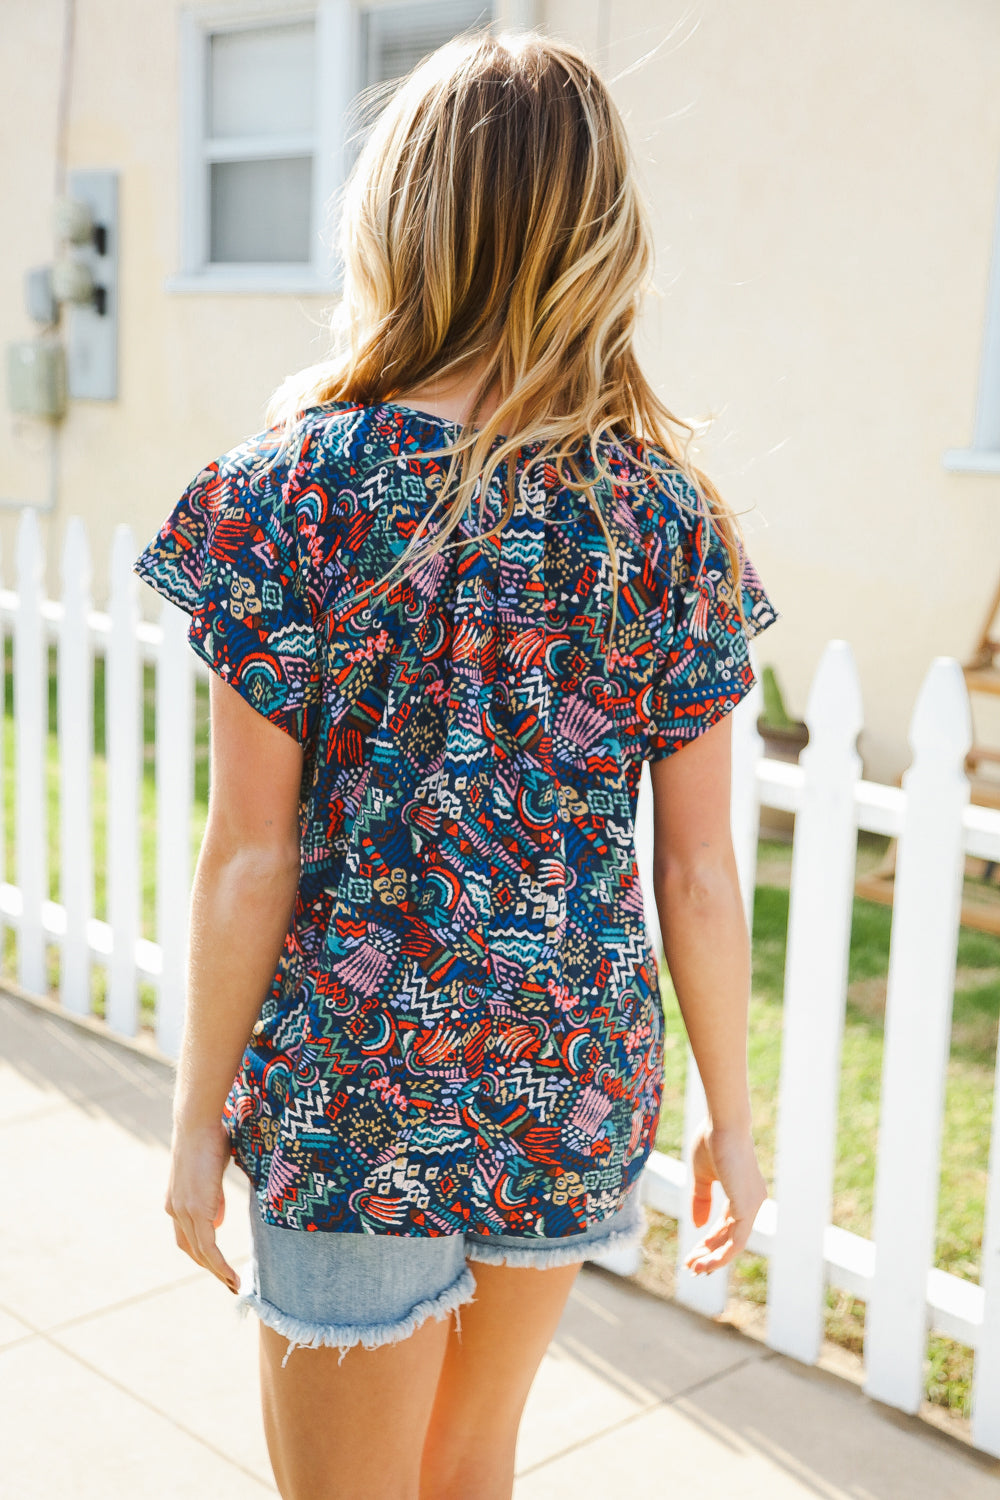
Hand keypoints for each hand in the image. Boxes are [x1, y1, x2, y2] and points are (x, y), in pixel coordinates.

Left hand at [165, 1118, 239, 1293]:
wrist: (198, 1124)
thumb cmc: (209, 1139)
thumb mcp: (210, 1173)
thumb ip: (213, 1198)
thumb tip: (218, 1222)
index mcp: (176, 1202)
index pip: (187, 1236)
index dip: (202, 1253)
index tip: (218, 1264)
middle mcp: (175, 1210)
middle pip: (191, 1249)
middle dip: (210, 1268)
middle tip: (229, 1282)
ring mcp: (184, 1212)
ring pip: (200, 1252)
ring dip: (217, 1272)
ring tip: (234, 1284)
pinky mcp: (196, 1211)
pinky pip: (208, 1247)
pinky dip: (219, 1265)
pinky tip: (231, 1275)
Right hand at [683, 1118, 766, 1275]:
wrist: (723, 1124)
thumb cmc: (712, 1141)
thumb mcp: (702, 1175)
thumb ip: (701, 1200)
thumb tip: (698, 1226)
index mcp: (743, 1192)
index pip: (728, 1225)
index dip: (709, 1240)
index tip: (692, 1253)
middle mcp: (753, 1201)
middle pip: (731, 1237)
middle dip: (709, 1253)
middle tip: (690, 1266)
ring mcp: (753, 1205)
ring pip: (734, 1243)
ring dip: (713, 1258)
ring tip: (693, 1267)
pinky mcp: (748, 1207)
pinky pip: (737, 1241)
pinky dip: (721, 1254)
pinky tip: (704, 1261)